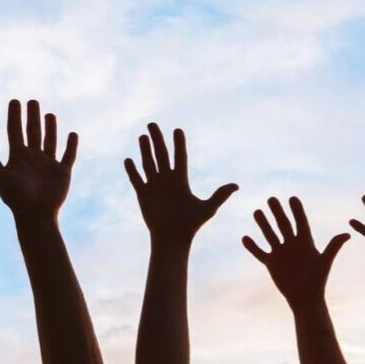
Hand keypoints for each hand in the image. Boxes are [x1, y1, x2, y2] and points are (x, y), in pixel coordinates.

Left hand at [0, 99, 77, 222]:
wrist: (35, 214)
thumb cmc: (15, 197)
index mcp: (17, 157)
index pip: (14, 131)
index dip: (14, 116)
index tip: (14, 101)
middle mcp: (33, 158)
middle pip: (32, 132)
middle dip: (32, 116)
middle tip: (32, 101)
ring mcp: (48, 164)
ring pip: (50, 141)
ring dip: (50, 127)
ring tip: (49, 114)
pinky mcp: (62, 171)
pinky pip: (68, 155)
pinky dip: (71, 145)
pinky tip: (72, 133)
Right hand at [124, 122, 237, 246]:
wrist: (173, 239)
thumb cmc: (191, 225)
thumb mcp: (208, 208)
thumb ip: (220, 195)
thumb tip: (236, 185)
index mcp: (181, 180)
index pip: (180, 157)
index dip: (179, 143)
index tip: (177, 130)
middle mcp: (167, 180)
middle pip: (162, 155)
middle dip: (158, 139)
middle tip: (152, 123)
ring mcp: (154, 186)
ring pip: (148, 163)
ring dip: (145, 150)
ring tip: (142, 136)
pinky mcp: (143, 195)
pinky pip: (136, 179)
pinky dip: (132, 170)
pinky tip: (128, 159)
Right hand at [244, 197, 348, 309]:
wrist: (305, 298)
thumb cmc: (318, 280)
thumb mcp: (325, 261)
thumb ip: (333, 246)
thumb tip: (347, 234)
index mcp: (305, 242)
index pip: (300, 222)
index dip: (297, 211)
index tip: (292, 198)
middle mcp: (292, 244)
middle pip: (283, 224)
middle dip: (278, 212)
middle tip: (272, 198)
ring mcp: (280, 253)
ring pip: (270, 235)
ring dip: (263, 224)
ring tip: (257, 212)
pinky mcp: (271, 263)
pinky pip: (259, 252)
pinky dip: (252, 246)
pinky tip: (245, 237)